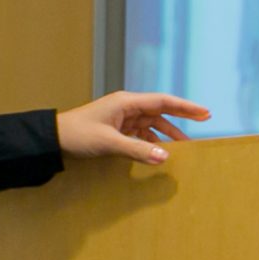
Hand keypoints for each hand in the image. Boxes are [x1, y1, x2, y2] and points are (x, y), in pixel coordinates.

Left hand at [56, 91, 209, 166]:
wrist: (53, 139)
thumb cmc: (78, 135)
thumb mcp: (109, 143)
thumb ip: (137, 150)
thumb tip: (164, 157)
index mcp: (126, 102)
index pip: (163, 102)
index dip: (185, 107)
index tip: (204, 112)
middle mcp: (127, 107)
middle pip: (160, 111)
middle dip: (181, 118)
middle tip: (204, 121)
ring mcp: (122, 119)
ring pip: (152, 125)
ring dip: (167, 134)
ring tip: (184, 147)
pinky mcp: (116, 130)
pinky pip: (141, 134)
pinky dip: (152, 142)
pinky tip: (159, 152)